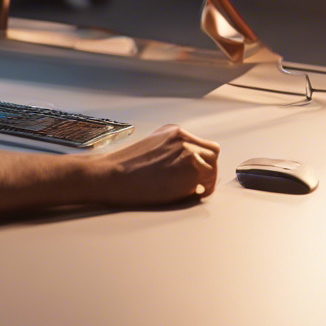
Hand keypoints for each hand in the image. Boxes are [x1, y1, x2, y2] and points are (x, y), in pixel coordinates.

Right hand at [86, 124, 219, 205]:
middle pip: (213, 152)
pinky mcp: (191, 169)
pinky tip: (186, 194)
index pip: (201, 144)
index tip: (197, 173)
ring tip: (192, 190)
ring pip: (212, 167)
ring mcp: (188, 152)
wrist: (112, 174)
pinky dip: (201, 190)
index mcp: (173, 131)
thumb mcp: (151, 146)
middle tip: (200, 183)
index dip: (201, 161)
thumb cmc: (125, 167)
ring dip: (206, 180)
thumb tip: (186, 166)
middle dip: (208, 169)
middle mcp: (183, 138)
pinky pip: (207, 183)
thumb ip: (171, 150)